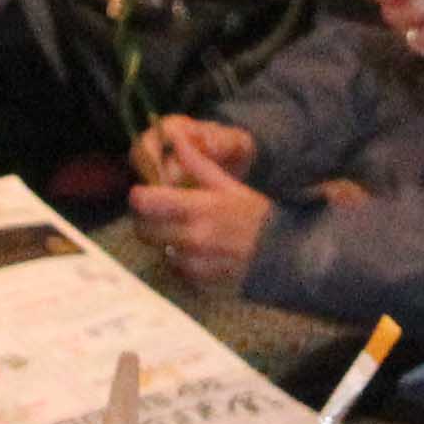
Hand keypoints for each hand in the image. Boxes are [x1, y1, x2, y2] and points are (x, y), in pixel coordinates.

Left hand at [127, 124, 273, 286]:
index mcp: (200, 208)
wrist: (283, 256)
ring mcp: (194, 263)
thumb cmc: (256, 217)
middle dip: (146, 220)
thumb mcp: (230, 186)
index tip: (143, 193)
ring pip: (158, 249)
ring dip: (163, 240)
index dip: (140, 196)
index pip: (148, 202)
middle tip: (158, 213)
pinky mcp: (198, 282)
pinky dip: (179, 260)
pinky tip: (196, 251)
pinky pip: (175, 268)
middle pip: (144, 230)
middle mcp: (193, 238)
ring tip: (182, 232)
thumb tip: (176, 141)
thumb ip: (199, 165)